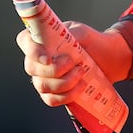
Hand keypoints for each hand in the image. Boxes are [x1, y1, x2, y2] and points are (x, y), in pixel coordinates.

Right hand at [16, 22, 132, 106]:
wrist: (107, 58)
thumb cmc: (91, 42)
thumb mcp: (83, 32)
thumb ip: (72, 34)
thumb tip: (63, 40)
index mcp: (42, 40)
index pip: (24, 41)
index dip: (32, 51)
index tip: (48, 58)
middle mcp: (38, 60)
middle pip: (31, 68)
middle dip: (54, 69)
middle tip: (74, 63)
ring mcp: (43, 78)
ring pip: (42, 86)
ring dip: (64, 82)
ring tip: (82, 72)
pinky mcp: (53, 94)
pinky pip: (51, 100)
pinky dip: (66, 96)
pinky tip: (81, 87)